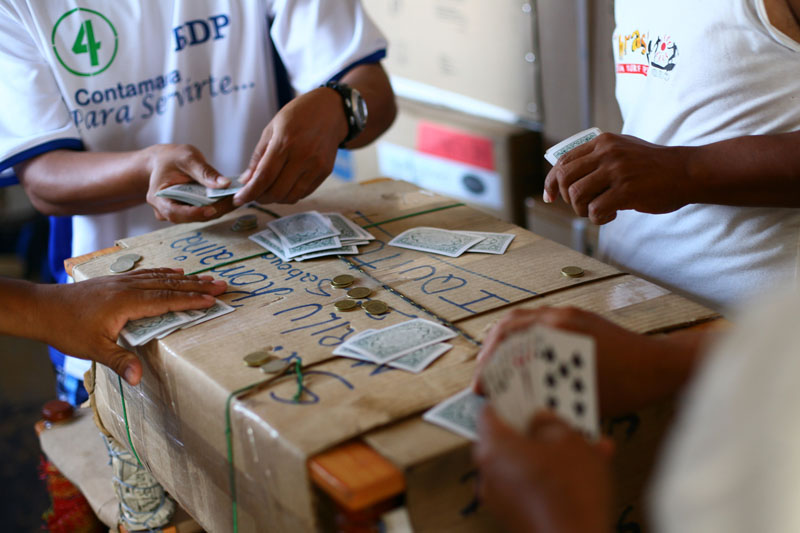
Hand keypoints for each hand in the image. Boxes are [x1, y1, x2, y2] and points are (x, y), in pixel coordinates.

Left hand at [38, 269, 226, 384]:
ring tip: (207, 278)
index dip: (191, 300)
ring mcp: (123, 281)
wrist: (43, 307)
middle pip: (170, 284)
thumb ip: (119, 361)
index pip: (166, 300)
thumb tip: (138, 379)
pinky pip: (148, 273)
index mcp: (127, 302)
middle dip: (198, 285)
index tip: (213, 300)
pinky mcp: (117, 280)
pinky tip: (175, 272)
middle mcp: (129, 287)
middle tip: (222, 284)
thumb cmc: (67, 329)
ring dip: (186, 278)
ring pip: (161, 277)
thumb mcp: (93, 349)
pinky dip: (166, 272)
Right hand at [145, 144, 234, 222]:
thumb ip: (204, 172)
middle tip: (234, 200)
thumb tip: (225, 184)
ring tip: (235, 197)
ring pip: (200, 217)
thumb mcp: (188, 158)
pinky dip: (217, 206)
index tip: (212, 209)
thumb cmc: (172, 158)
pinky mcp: (189, 211)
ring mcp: (178, 213)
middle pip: (191, 217)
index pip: (174, 212)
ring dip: (219, 209)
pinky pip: (204, 212)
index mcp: (158, 197)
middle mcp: (166, 210)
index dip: (194, 213)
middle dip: (214, 210)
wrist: (165, 161)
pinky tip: (229, 198)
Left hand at [233, 87, 345, 205]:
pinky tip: (284, 186)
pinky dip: (290, 194)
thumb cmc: (298, 116)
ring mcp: (316, 166)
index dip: (249, 192)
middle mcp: (303, 156)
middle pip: (277, 191)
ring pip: (291, 196)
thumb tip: (246, 181)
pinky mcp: (325, 172)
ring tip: (268, 190)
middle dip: (261, 198)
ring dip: (276, 199)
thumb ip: (258, 156)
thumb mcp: (272, 128)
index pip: (264, 176)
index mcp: (285, 142)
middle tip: (253, 195)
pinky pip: (304, 193)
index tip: (238, 200)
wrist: (331, 111)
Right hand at [473, 306, 697, 415]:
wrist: (661, 366)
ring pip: (523, 321)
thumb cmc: (627, 385)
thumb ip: (547, 400)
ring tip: (497, 368)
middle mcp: (559, 316)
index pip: (508, 339)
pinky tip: (523, 360)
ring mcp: (569, 314)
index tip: (482, 386)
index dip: (489, 364)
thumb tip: (517, 410)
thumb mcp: (582, 399)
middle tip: (484, 376)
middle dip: (491, 351)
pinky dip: (524, 340)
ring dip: (506, 343)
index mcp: (557, 330)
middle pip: (509, 324)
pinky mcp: (579, 320)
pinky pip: (540, 323)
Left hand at [474, 408, 612, 532]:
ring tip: (586, 448)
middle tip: (558, 421)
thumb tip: (541, 420)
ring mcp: (498, 499)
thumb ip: (550, 422)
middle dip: (534, 429)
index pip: (488, 411)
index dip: (506, 398)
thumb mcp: (569, 440)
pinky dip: (549, 478)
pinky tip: (584, 475)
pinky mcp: (513, 518)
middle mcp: (487, 473)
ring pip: (523, 464)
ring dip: (549, 455)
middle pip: (507, 439)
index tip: (521, 392)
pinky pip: (529, 487)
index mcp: (492, 447)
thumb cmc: (570, 492)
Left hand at [544, 133, 693, 223]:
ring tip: (599, 210)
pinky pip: (595, 210)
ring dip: (582, 210)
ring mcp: (616, 171)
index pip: (563, 162)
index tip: (550, 198)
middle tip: (580, 207)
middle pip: (564, 178)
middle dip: (565, 198)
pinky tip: (612, 215)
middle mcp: (606, 153)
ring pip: (576, 195)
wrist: (688, 171)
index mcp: (602, 142)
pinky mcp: (626, 190)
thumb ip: (598, 158)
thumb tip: (567, 175)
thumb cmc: (654, 165)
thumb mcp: (623, 149)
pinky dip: (598, 219)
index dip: (551, 182)